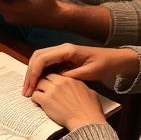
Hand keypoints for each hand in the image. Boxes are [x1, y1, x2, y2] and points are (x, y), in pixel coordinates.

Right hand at [23, 44, 139, 96]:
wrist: (115, 59)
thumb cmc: (105, 64)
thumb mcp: (90, 72)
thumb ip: (72, 76)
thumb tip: (54, 81)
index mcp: (67, 50)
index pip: (43, 58)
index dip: (34, 72)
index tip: (30, 86)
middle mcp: (61, 49)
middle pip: (37, 57)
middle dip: (29, 73)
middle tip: (25, 90)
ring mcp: (61, 53)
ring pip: (39, 61)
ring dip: (32, 74)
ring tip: (28, 89)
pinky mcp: (63, 59)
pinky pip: (47, 65)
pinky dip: (39, 74)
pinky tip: (38, 85)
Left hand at [28, 72, 107, 131]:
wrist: (86, 121)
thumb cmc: (90, 110)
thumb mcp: (90, 92)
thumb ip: (81, 86)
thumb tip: (79, 87)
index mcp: (70, 79)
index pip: (56, 74)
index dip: (52, 79)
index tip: (51, 83)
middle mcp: (60, 83)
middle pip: (46, 76)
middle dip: (44, 82)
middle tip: (42, 88)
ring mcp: (52, 91)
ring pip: (38, 84)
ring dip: (38, 89)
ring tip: (39, 94)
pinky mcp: (46, 100)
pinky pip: (35, 95)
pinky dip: (35, 98)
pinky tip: (37, 102)